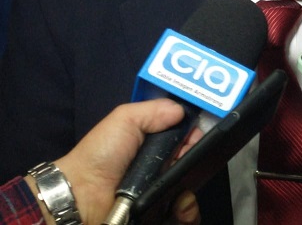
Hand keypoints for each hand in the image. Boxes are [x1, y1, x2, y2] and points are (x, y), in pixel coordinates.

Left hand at [49, 99, 200, 224]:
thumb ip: (154, 110)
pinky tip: (180, 208)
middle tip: (184, 162)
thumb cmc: (103, 153)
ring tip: (182, 194)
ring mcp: (161, 192)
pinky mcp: (160, 214)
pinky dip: (188, 212)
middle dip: (195, 160)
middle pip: (192, 160)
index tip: (193, 137)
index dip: (193, 133)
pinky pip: (185, 213)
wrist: (81, 198)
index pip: (185, 134)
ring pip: (192, 189)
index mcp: (153, 141)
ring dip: (192, 190)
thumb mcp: (125, 119)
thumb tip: (183, 111)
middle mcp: (160, 165)